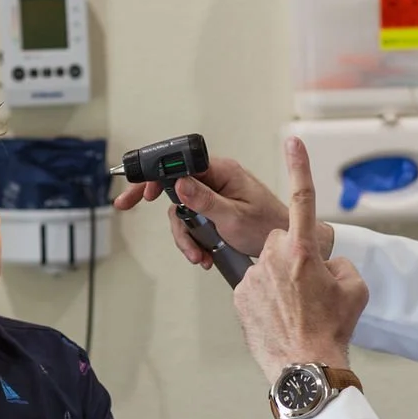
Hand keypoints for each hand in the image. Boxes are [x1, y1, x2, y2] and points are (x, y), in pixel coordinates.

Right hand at [113, 155, 296, 262]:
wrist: (289, 247)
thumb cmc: (269, 227)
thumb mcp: (233, 217)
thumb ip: (204, 200)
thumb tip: (179, 183)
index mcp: (222, 171)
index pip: (180, 163)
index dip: (155, 174)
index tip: (141, 190)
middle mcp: (217, 179)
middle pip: (174, 186)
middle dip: (158, 204)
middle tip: (127, 203)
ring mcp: (215, 196)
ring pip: (182, 211)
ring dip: (185, 236)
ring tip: (197, 254)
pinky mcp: (215, 212)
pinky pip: (193, 222)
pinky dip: (194, 241)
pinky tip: (203, 255)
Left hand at [233, 136, 369, 382]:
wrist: (305, 366)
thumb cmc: (331, 330)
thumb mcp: (354, 289)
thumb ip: (339, 263)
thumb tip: (326, 262)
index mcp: (305, 251)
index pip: (304, 200)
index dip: (300, 168)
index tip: (294, 142)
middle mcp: (274, 258)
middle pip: (282, 242)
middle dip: (293, 256)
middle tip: (308, 288)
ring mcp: (253, 277)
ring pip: (267, 266)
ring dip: (279, 280)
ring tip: (294, 309)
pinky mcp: (239, 295)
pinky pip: (254, 286)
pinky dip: (265, 298)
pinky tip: (279, 317)